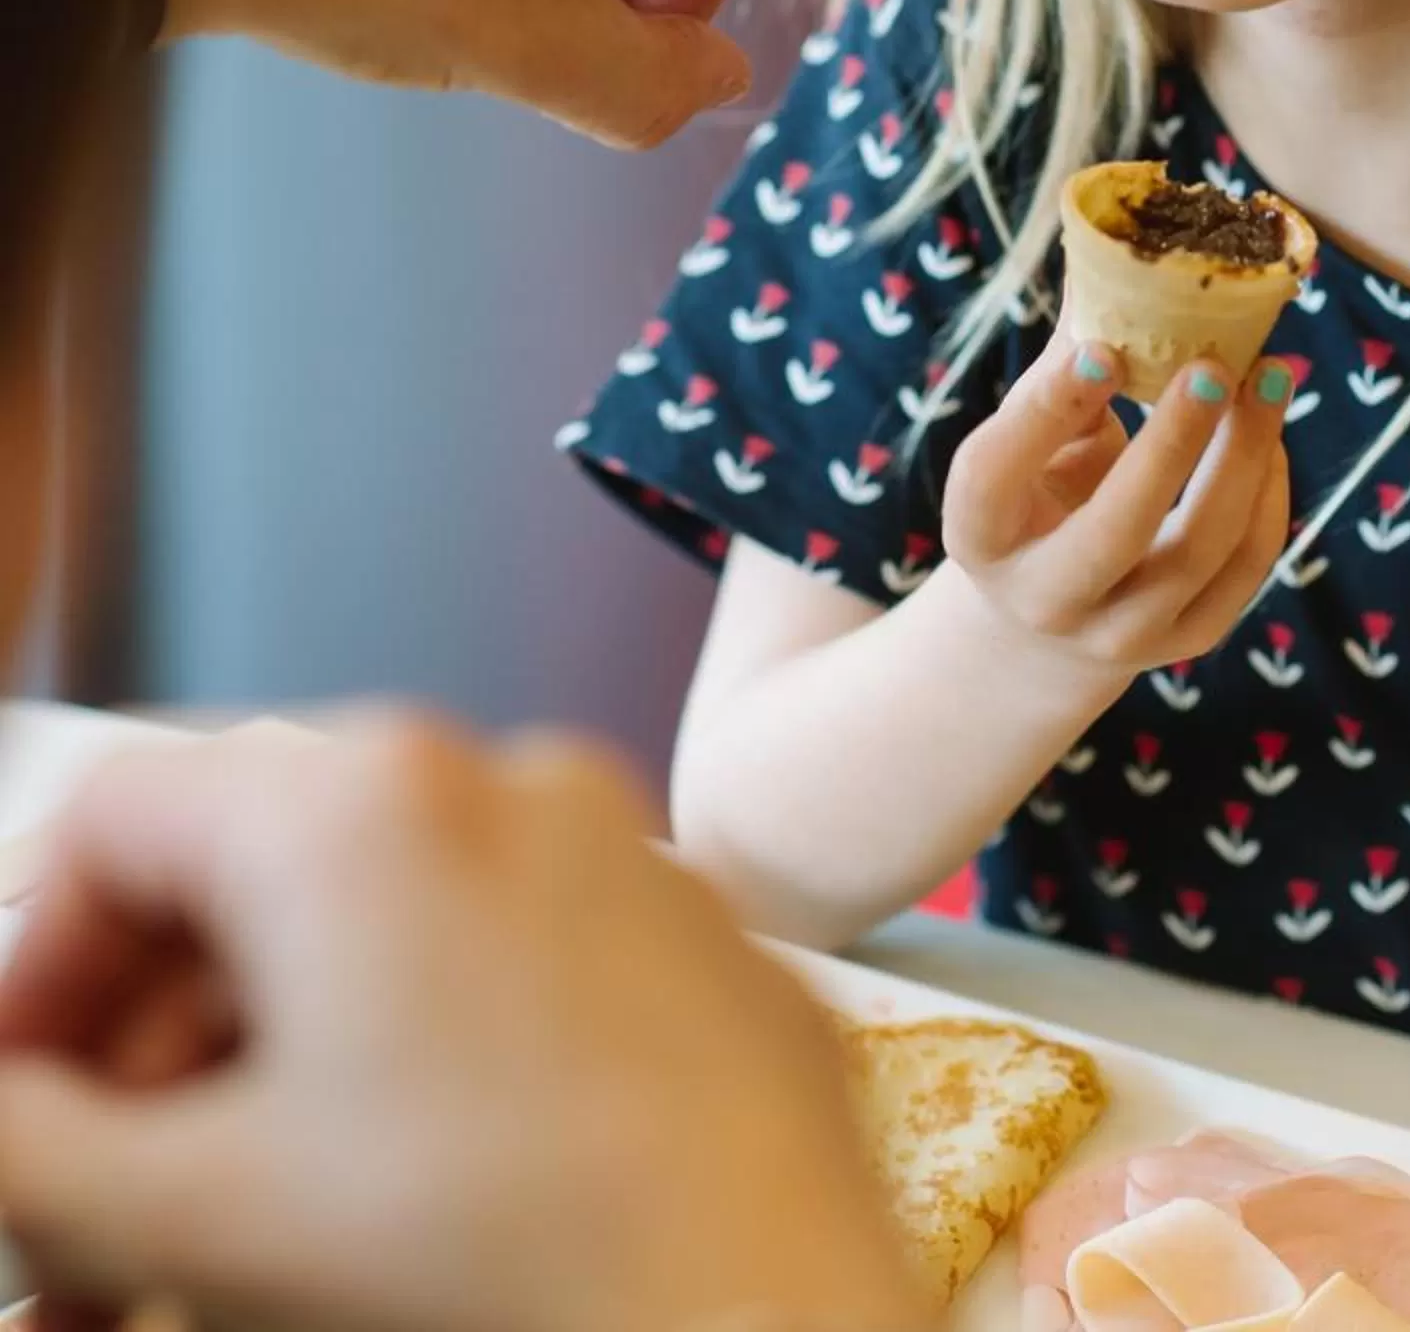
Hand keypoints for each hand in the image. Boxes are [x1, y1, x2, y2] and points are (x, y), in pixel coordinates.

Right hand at [0, 717, 925, 1331]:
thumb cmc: (481, 1266)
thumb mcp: (194, 1216)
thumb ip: (37, 1144)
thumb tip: (4, 1109)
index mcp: (355, 797)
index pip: (119, 821)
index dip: (33, 971)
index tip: (12, 1110)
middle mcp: (498, 777)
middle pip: (252, 877)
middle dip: (147, 1051)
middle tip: (95, 1211)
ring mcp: (622, 852)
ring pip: (387, 931)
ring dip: (275, 1071)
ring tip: (227, 1237)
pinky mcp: (705, 946)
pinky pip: (518, 966)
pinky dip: (423, 1059)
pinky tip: (398, 1198)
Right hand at [941, 328, 1291, 679]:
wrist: (1047, 616)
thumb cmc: (1037, 486)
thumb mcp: (1028, 431)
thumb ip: (1067, 357)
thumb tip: (1110, 244)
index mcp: (979, 532)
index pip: (995, 474)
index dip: (1047, 409)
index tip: (1102, 344)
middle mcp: (1040, 597)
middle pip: (1112, 531)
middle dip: (1171, 446)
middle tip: (1214, 366)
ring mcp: (1116, 633)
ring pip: (1194, 554)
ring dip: (1242, 459)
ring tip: (1271, 377)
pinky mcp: (1182, 644)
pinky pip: (1241, 574)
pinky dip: (1267, 499)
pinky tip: (1272, 437)